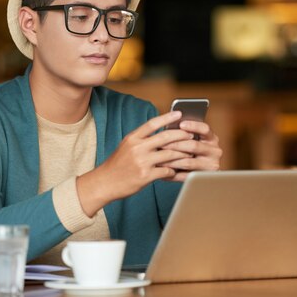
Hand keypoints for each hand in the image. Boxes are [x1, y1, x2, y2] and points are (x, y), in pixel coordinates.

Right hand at [76, 111, 194, 215]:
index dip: (167, 117)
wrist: (105, 183)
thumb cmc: (117, 165)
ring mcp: (142, 162)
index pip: (152, 123)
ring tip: (190, 154)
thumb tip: (161, 134)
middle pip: (165, 137)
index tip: (179, 114)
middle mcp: (137, 148)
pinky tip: (177, 170)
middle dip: (181, 135)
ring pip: (169, 154)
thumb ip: (142, 140)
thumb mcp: (126, 147)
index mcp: (132, 138)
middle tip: (191, 135)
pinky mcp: (146, 176)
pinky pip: (167, 170)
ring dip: (182, 154)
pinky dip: (174, 170)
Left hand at [159, 120, 221, 181]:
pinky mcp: (202, 177)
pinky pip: (185, 176)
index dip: (193, 126)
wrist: (203, 174)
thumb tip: (168, 129)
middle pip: (194, 146)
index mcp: (212, 139)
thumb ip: (185, 134)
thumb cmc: (193, 151)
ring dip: (171, 160)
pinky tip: (162, 170)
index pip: (205, 129)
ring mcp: (210, 166)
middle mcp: (214, 151)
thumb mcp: (195, 140)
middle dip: (175, 144)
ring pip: (188, 162)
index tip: (181, 124)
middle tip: (161, 144)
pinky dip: (172, 173)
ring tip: (159, 159)